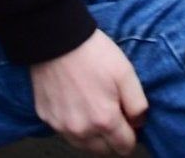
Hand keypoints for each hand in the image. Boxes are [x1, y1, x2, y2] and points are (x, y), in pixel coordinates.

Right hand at [29, 31, 146, 154]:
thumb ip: (138, 105)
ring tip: (90, 106)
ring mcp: (61, 125)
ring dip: (90, 133)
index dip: (130, 133)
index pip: (125, 147)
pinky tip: (73, 101)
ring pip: (83, 144)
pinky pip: (63, 130)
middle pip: (103, 150)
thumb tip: (138, 123)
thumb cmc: (92, 53)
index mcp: (104, 120)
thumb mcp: (126, 73)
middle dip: (110, 136)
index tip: (127, 118)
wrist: (56, 37)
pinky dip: (71, 122)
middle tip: (108, 110)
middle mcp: (81, 130)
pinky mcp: (46, 116)